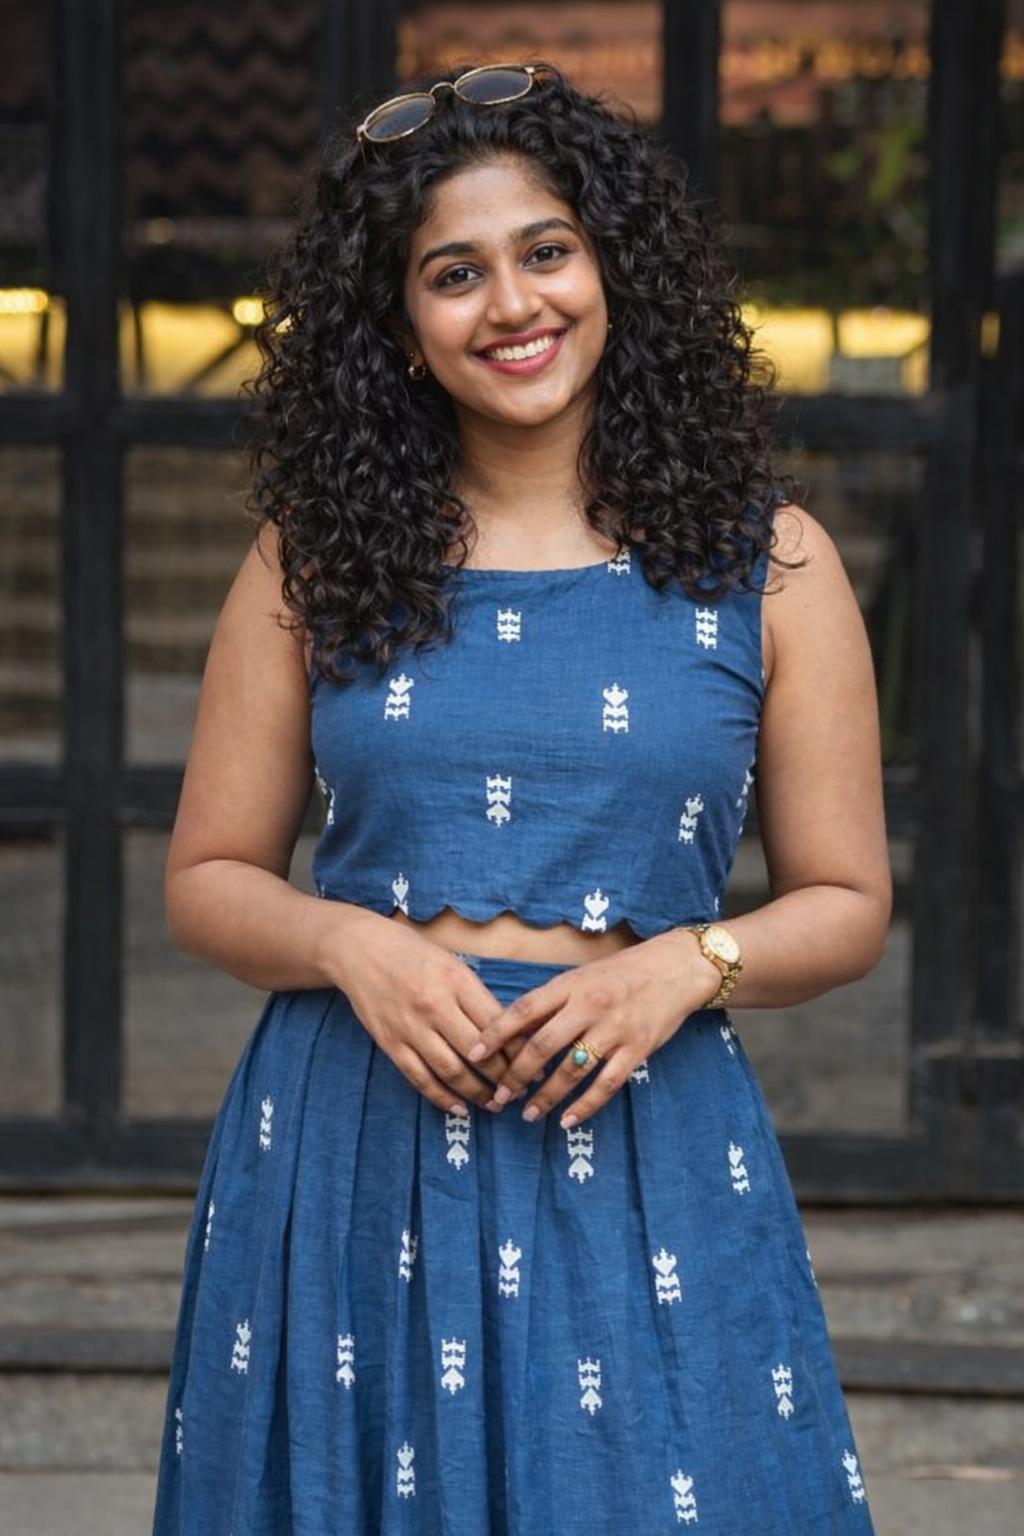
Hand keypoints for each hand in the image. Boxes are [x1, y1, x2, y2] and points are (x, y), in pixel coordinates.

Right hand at [322, 908, 524, 1116]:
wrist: (358, 950)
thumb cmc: (412, 952)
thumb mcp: (452, 963)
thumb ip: (477, 996)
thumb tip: (510, 1032)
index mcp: (456, 980)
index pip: (496, 1023)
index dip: (518, 1050)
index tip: (533, 1065)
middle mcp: (435, 1005)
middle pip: (478, 1053)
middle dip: (503, 1077)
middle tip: (518, 1091)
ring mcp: (410, 1026)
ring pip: (451, 1070)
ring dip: (476, 1093)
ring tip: (493, 1104)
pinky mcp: (390, 1043)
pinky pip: (419, 1078)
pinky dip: (440, 1097)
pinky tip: (458, 1107)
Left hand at [464, 929, 721, 1128]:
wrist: (675, 970)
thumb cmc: (622, 972)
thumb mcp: (581, 977)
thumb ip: (551, 1001)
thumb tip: (512, 1029)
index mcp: (571, 985)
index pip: (524, 1010)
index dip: (496, 1034)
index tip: (474, 1055)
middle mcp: (590, 1006)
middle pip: (543, 1046)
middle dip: (516, 1075)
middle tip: (498, 1097)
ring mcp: (615, 1029)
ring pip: (572, 1070)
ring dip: (547, 1096)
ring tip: (528, 1114)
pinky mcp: (637, 1050)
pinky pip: (607, 1084)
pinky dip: (586, 1105)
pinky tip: (568, 1120)